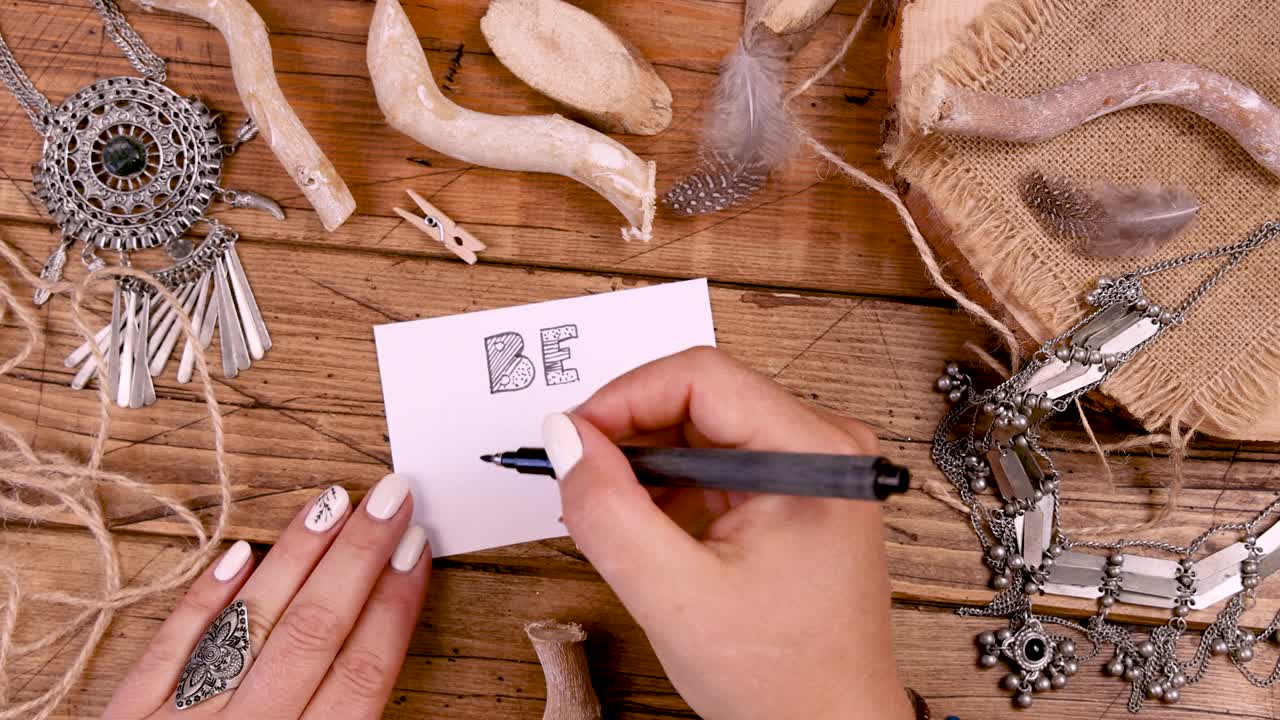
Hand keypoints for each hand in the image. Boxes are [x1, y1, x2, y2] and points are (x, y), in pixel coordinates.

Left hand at [102, 474, 430, 719]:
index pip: (362, 669)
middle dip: (360, 556)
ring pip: (250, 622)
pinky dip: (205, 599)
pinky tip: (239, 553)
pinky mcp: (128, 717)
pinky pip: (170, 647)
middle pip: (316, 629)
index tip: (416, 550)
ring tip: (332, 503)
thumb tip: (376, 659)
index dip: (396, 604)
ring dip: (296, 557)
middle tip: (392, 498)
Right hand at [544, 347, 913, 719]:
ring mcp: (811, 467)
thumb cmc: (785, 678)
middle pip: (700, 396)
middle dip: (629, 435)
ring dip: (646, 465)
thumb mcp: (675, 595)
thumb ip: (609, 511)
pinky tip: (647, 529)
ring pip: (701, 428)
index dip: (623, 398)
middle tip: (581, 481)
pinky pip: (715, 460)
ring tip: (615, 519)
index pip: (700, 376)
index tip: (574, 438)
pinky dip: (669, 486)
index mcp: (814, 453)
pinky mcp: (793, 489)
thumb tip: (567, 438)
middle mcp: (823, 446)